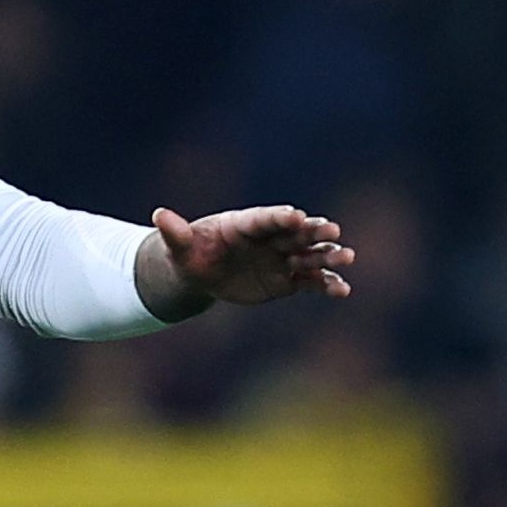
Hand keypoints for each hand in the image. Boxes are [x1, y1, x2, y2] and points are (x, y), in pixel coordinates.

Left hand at [141, 204, 356, 316]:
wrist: (201, 274)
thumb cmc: (190, 253)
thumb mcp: (180, 246)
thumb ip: (175, 233)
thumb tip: (158, 216)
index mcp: (246, 224)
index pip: (266, 218)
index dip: (280, 217)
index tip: (296, 216)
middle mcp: (270, 238)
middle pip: (296, 233)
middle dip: (315, 231)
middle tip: (332, 230)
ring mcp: (282, 258)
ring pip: (311, 255)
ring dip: (329, 256)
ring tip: (348, 257)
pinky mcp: (288, 279)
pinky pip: (311, 281)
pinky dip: (327, 285)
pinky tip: (343, 291)